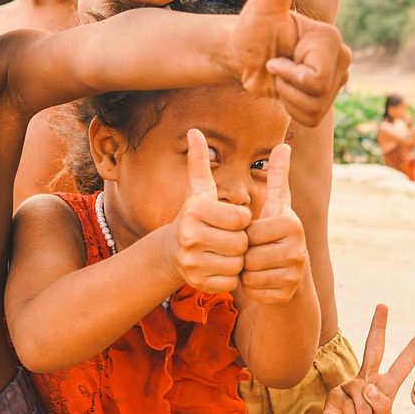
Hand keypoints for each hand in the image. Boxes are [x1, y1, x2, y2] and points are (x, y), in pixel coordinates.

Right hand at [166, 128, 250, 293]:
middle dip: (241, 241)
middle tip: (230, 238)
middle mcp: (189, 236)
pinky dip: (231, 276)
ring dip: (237, 260)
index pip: (242, 217)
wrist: (172, 251)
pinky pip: (230, 282)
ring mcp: (191, 261)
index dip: (242, 219)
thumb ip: (200, 162)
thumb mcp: (199, 190)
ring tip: (226, 252)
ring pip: (237, 264)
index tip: (232, 219)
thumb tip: (194, 131)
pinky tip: (220, 267)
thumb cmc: (194, 216)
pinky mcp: (196, 282)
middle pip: (240, 243)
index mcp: (195, 211)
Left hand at [228, 0, 350, 125]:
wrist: (244, 53)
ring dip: (288, 97)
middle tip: (275, 67)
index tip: (274, 60)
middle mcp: (341, 58)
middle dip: (289, 87)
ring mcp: (336, 80)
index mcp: (329, 38)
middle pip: (320, 94)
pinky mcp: (326, 99)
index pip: (318, 77)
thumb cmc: (250, 29)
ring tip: (279, 76)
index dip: (290, 75)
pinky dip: (292, 108)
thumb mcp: (262, 6)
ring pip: (316, 109)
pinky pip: (312, 118)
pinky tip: (285, 88)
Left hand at [240, 144, 306, 303]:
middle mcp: (298, 248)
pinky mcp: (287, 293)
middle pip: (248, 254)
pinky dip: (251, 288)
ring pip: (249, 275)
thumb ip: (278, 175)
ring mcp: (295, 274)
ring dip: (245, 271)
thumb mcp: (277, 204)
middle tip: (251, 251)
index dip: (243, 234)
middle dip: (243, 254)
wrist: (290, 270)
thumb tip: (284, 145)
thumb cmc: (276, 232)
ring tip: (254, 264)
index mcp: (291, 223)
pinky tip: (259, 280)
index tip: (253, 234)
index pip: (248, 231)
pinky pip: (254, 292)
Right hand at [317, 305, 414, 413]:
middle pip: (373, 347)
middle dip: (378, 326)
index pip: (400, 363)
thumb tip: (370, 387)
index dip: (413, 348)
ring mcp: (350, 387)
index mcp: (385, 388)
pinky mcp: (335, 395)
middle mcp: (367, 382)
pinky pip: (349, 400)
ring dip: (367, 412)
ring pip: (364, 388)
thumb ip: (383, 405)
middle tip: (383, 305)